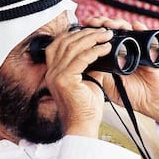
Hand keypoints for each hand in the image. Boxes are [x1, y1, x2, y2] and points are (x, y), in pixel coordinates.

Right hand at [43, 23, 122, 137]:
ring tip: (107, 37)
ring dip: (92, 39)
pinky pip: (81, 58)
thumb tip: (101, 52)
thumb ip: (90, 66)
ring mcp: (56, 76)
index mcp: (53, 72)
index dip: (74, 34)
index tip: (92, 31)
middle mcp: (51, 72)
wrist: (82, 127)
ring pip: (73, 47)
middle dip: (86, 33)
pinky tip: (106, 49)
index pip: (59, 44)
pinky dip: (95, 51)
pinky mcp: (65, 80)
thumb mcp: (87, 81)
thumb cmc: (85, 108)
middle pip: (65, 42)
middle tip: (104, 31)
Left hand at [82, 16, 158, 145]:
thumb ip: (99, 74)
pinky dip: (139, 27)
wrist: (152, 101)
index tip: (83, 28)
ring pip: (126, 28)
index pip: (100, 37)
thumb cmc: (132, 94)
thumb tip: (83, 62)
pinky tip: (134, 26)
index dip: (92, 31)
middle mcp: (123, 47)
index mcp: (112, 55)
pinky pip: (145, 33)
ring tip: (110, 25)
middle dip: (101, 22)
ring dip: (117, 23)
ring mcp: (137, 46)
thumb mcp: (109, 85)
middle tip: (94, 23)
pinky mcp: (151, 48)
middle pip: (111, 28)